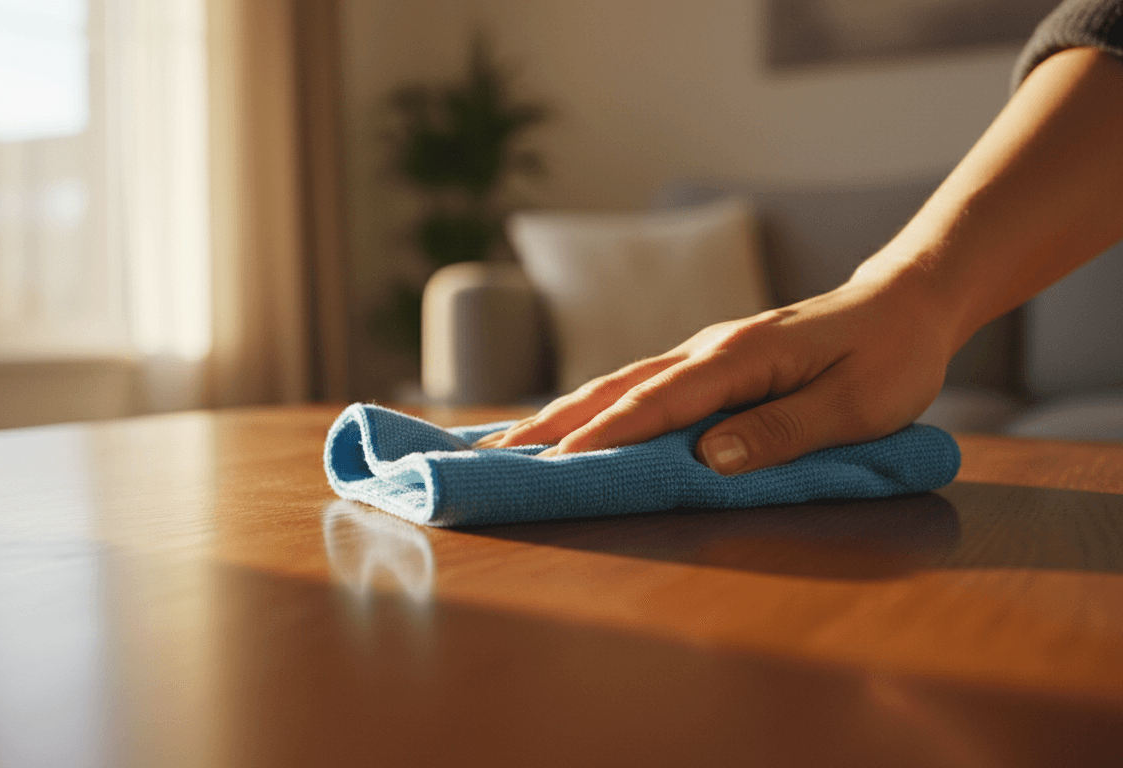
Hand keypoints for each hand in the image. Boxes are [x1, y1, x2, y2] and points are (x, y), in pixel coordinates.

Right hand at [474, 274, 955, 473]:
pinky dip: (598, 403)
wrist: (908, 301)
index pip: (658, 403)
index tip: (554, 463)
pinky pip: (642, 384)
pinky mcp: (713, 362)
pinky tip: (576, 419)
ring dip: (566, 411)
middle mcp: (710, 349)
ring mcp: (707, 352)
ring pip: (622, 382)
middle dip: (556, 421)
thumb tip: (709, 458)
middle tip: (497, 452)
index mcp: (739, 358)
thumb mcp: (856, 406)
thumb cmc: (890, 357)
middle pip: (618, 387)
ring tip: (513, 439)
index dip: (605, 436)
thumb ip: (783, 432)